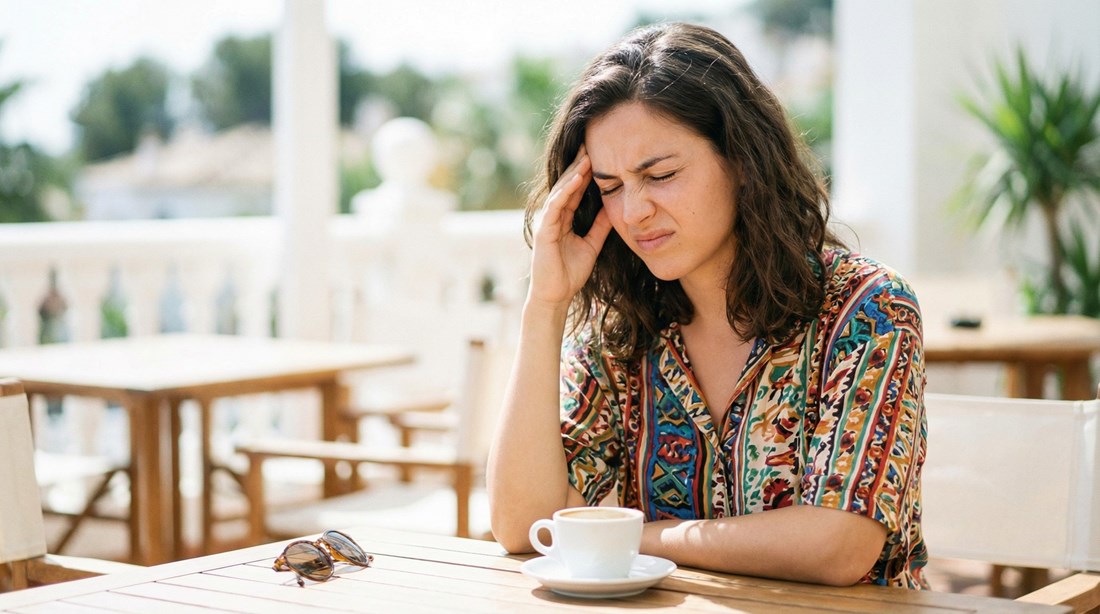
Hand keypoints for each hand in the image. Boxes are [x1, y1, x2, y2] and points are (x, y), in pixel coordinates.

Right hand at [528, 145, 612, 307]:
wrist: (556, 295)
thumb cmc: (570, 273)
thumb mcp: (592, 244)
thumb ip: (599, 226)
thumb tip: (613, 209)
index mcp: (564, 218)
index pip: (575, 190)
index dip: (586, 173)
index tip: (600, 154)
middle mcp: (554, 216)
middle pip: (567, 185)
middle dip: (579, 165)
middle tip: (591, 143)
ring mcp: (547, 222)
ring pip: (561, 191)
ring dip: (574, 173)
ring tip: (587, 157)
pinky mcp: (544, 230)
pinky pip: (556, 206)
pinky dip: (566, 192)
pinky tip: (577, 179)